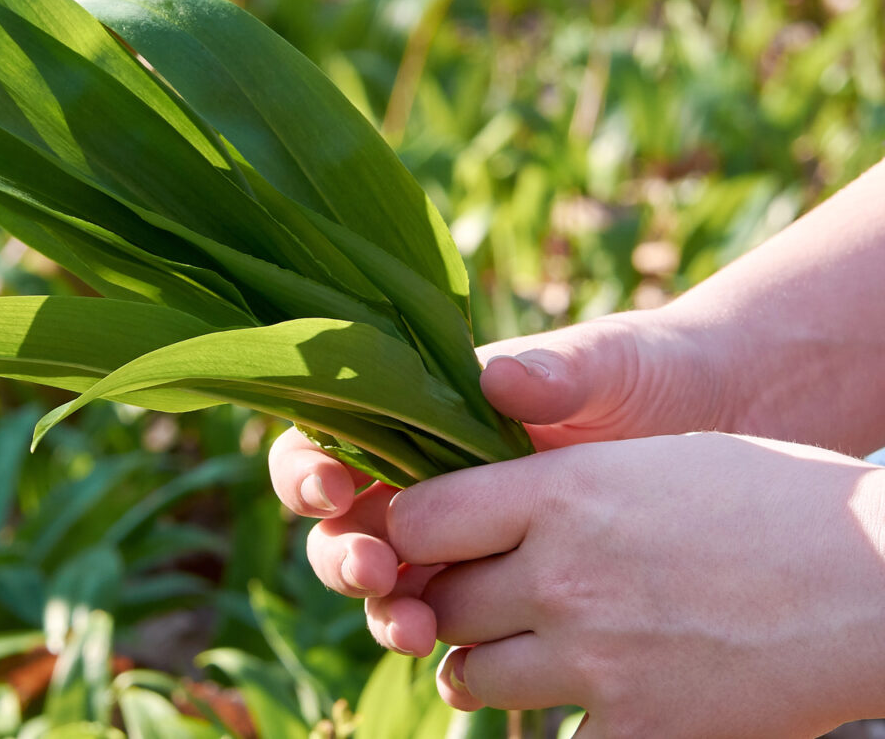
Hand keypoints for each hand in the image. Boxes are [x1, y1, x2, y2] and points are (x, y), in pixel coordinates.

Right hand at [270, 309, 733, 650]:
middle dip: (343, 554)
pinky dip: (448, 657)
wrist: (731, 428)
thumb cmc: (654, 375)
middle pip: (345, 526)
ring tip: (416, 633)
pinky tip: (463, 677)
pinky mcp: (513, 592)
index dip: (310, 468)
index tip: (332, 489)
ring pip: (389, 586)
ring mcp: (470, 542)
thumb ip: (555, 372)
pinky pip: (458, 631)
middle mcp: (432, 481)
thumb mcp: (610, 364)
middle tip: (376, 572)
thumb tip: (496, 379)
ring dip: (385, 611)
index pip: (333, 437)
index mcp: (426, 412)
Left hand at [391, 433, 884, 736]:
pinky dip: (562, 723)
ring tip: (521, 655)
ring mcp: (595, 660)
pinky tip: (594, 699)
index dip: (409, 534)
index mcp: (557, 493)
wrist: (874, 581)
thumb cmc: (767, 502)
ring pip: (472, 674)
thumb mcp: (644, 462)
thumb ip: (549, 493)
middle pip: (441, 602)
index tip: (424, 542)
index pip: (415, 521)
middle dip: (448, 602)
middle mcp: (559, 576)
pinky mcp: (638, 731)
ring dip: (483, 666)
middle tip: (476, 601)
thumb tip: (475, 521)